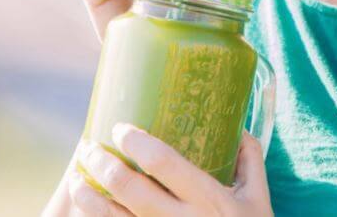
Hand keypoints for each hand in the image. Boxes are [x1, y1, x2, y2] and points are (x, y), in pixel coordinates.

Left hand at [69, 125, 272, 216]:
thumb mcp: (259, 200)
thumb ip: (250, 160)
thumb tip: (237, 129)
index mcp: (208, 199)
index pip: (162, 161)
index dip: (135, 141)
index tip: (120, 128)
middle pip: (127, 187)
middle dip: (100, 163)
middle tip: (89, 148)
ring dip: (87, 197)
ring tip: (77, 180)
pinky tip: (89, 212)